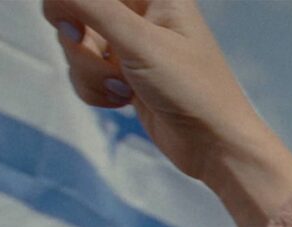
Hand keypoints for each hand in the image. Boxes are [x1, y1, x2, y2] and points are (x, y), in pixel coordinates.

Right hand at [43, 0, 291, 226]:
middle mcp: (142, 13)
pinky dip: (95, 88)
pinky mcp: (124, 75)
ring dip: (89, 71)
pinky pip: (85, 71)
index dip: (76, 4)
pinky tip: (123, 101)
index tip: (77, 26)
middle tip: (105, 57)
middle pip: (76, 10)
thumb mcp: (138, 41)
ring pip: (76, 43)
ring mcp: (130, 45)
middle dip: (80, 40)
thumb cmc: (191, 90)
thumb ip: (90, 6)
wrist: (215, 147)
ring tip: (124, 88)